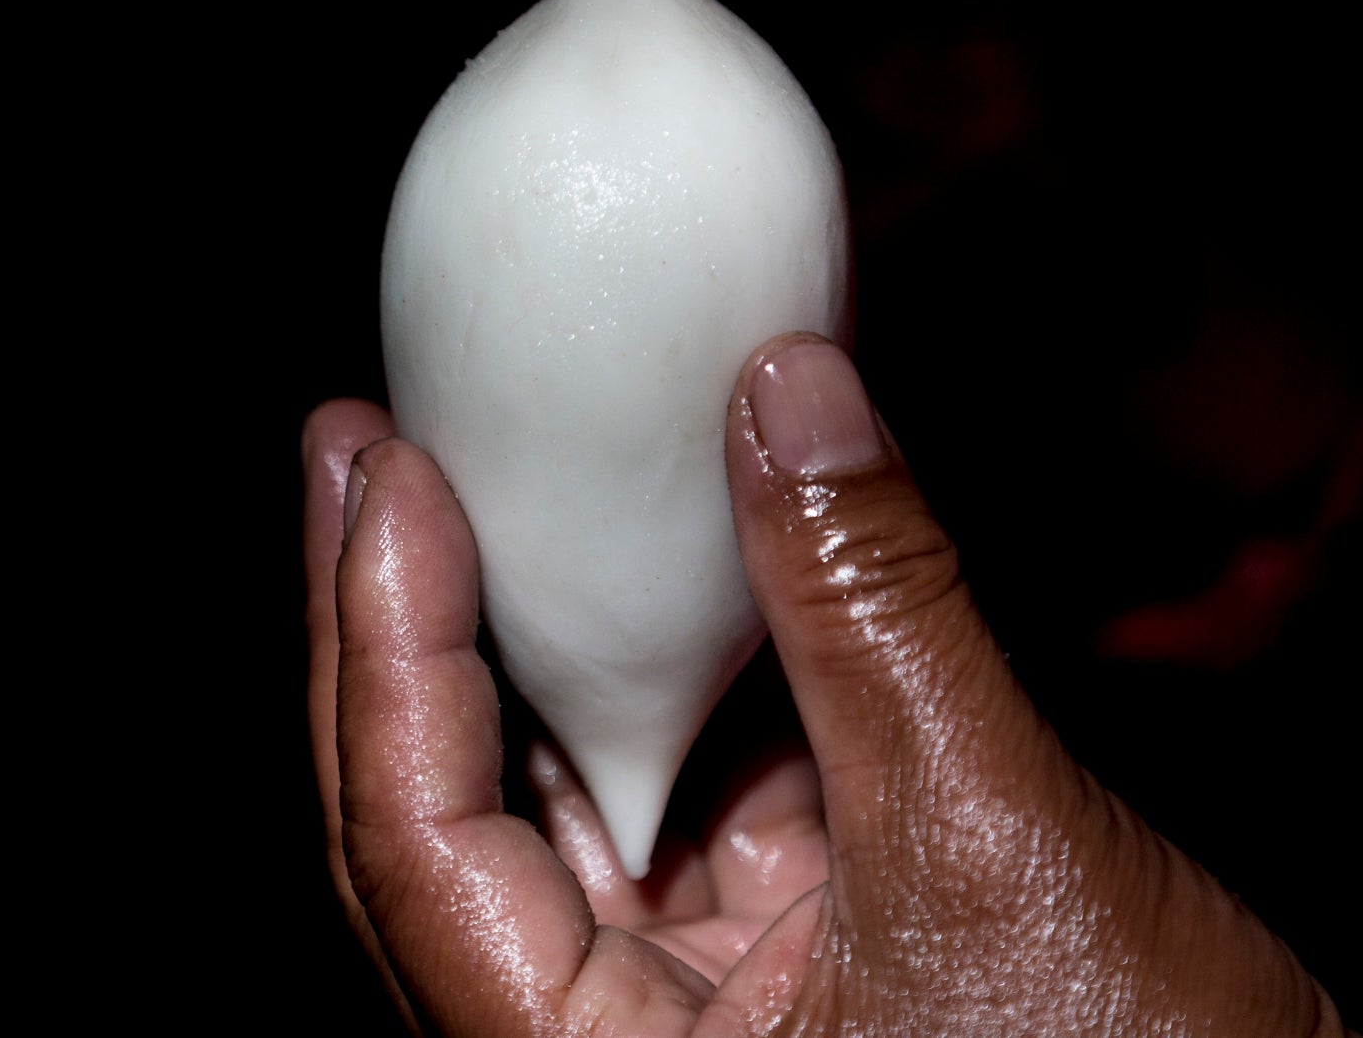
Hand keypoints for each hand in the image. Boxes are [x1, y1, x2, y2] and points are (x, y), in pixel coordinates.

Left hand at [300, 336, 1346, 1034]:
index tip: (377, 471)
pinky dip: (656, 675)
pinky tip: (640, 554)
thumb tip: (787, 388)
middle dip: (392, 624)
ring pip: (547, 803)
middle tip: (360, 445)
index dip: (380, 642)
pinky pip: (668, 805)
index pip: (412, 844)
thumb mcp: (1002, 845)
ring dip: (510, 637)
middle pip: (432, 818)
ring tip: (465, 467)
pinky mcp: (768, 971)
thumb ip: (875, 614)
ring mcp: (683, 1011)